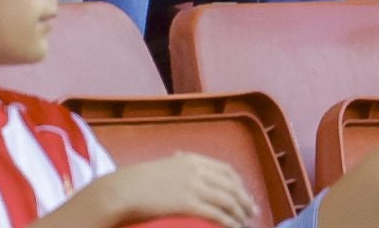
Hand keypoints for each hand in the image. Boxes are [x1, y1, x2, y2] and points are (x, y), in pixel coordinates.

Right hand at [91, 154, 258, 227]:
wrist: (125, 188)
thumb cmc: (140, 180)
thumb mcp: (164, 165)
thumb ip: (178, 162)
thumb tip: (182, 157)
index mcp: (193, 159)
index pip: (226, 170)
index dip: (239, 183)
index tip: (244, 193)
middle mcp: (197, 170)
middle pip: (231, 184)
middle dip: (245, 198)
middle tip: (253, 210)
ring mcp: (194, 186)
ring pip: (228, 199)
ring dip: (240, 211)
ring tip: (245, 221)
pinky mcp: (188, 203)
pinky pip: (216, 213)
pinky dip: (228, 220)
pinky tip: (234, 227)